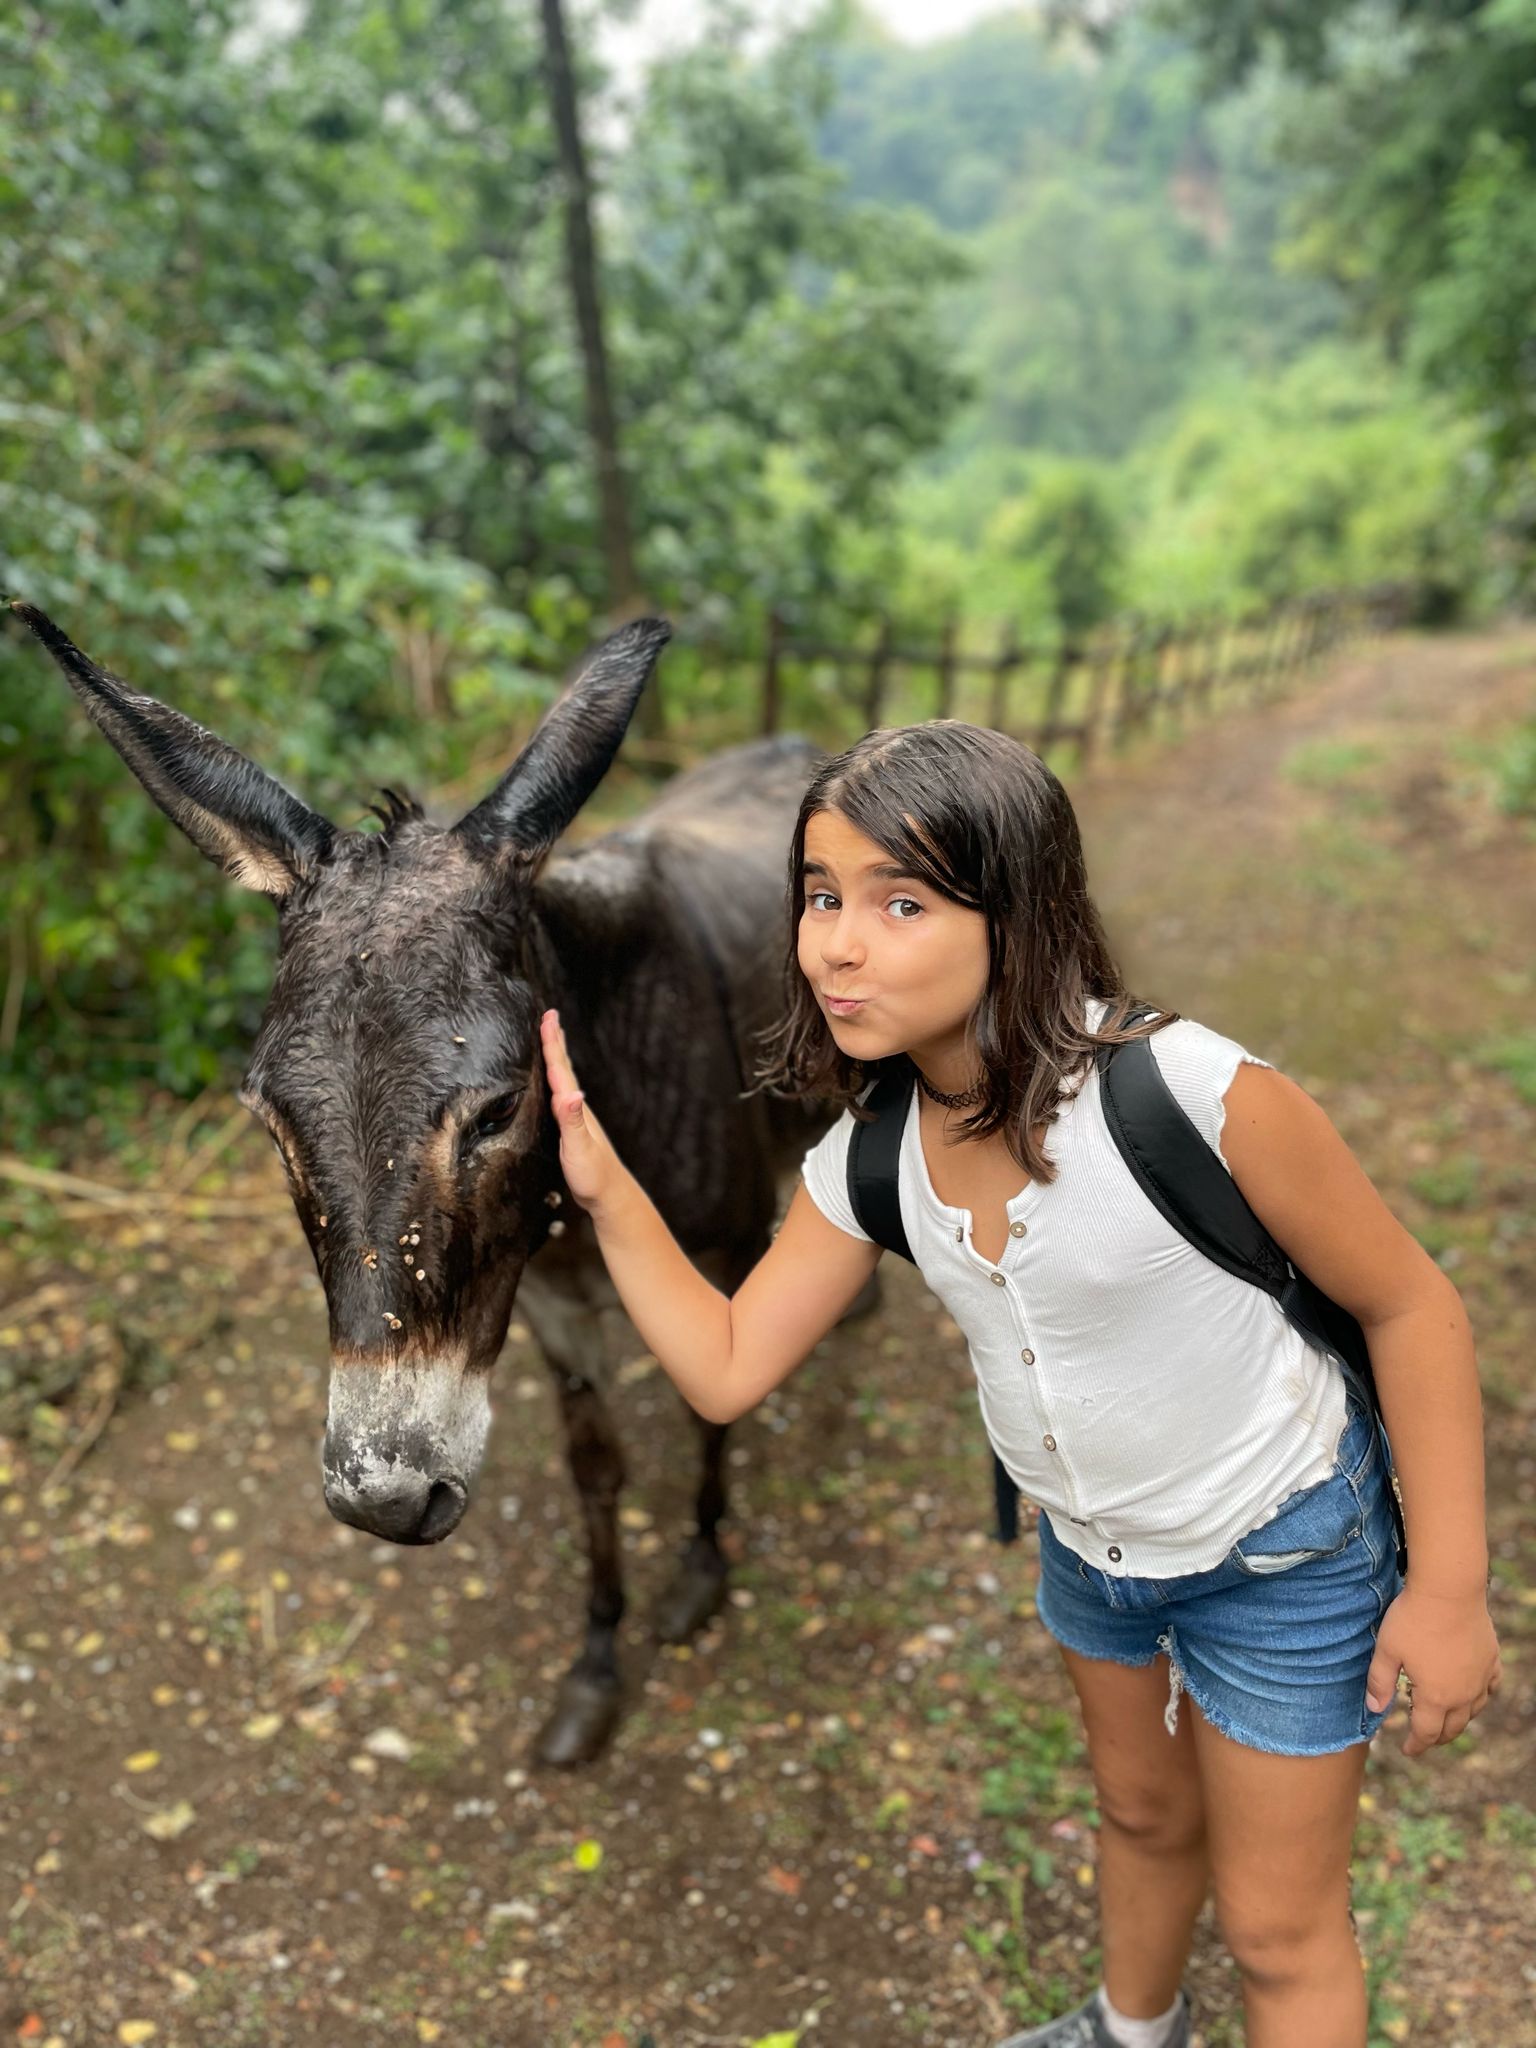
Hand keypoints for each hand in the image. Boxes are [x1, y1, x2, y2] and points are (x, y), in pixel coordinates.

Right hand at [538, 1008, 626, 1221]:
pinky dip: (556, 1082)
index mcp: (574, 1108)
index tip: (548, 1017)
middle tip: (549, 1016)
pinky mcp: (573, 1130)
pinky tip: (555, 1086)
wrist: (610, 1196)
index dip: (552, 1044)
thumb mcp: (579, 1149)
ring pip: (564, 1080)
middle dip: (555, 1041)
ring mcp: (577, 1119)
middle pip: (564, 1068)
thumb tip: (571, 1093)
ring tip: (553, 1040)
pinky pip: (561, 1097)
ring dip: (557, 1058)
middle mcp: (577, 1108)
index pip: (560, 1070)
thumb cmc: (593, 1176)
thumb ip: (573, 1122)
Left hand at [1365, 1584, 1502, 1756]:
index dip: (1415, 1745)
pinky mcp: (1491, 1660)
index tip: (1407, 1751)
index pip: (1426, 1733)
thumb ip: (1379, 1683)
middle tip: (1424, 1739)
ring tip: (1444, 1719)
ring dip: (1458, 1720)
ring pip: (1473, 1711)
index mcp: (1435, 1697)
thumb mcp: (1386, 1650)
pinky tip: (1472, 1693)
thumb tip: (1374, 1710)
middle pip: (1452, 1728)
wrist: (1448, 1590)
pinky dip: (1479, 1696)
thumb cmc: (1412, 1618)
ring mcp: (1480, 1678)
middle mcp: (1463, 1694)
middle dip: (1436, 1737)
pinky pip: (1489, 1688)